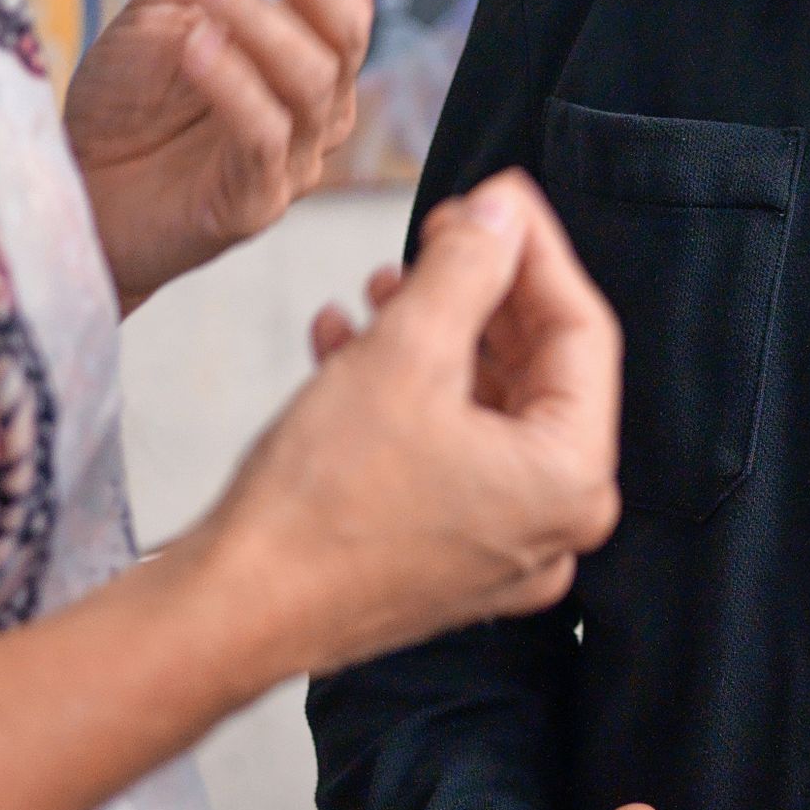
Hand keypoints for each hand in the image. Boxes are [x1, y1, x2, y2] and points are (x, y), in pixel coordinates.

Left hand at [68, 0, 382, 307]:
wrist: (73, 192)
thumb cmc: (129, 97)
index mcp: (313, 50)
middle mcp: (319, 103)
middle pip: (350, 26)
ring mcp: (293, 157)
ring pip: (314, 78)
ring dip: (262, 18)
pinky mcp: (253, 204)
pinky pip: (263, 136)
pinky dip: (233, 83)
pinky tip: (194, 44)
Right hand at [201, 171, 622, 675]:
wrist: (228, 615)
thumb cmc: (320, 501)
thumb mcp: (406, 351)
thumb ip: (469, 265)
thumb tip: (504, 209)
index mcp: (572, 479)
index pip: (581, 329)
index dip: (535, 248)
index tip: (496, 194)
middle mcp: (552, 525)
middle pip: (534, 367)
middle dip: (480, 291)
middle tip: (438, 232)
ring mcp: (498, 549)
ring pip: (483, 405)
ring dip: (434, 334)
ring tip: (381, 285)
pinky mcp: (442, 558)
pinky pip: (445, 451)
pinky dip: (404, 392)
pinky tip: (344, 343)